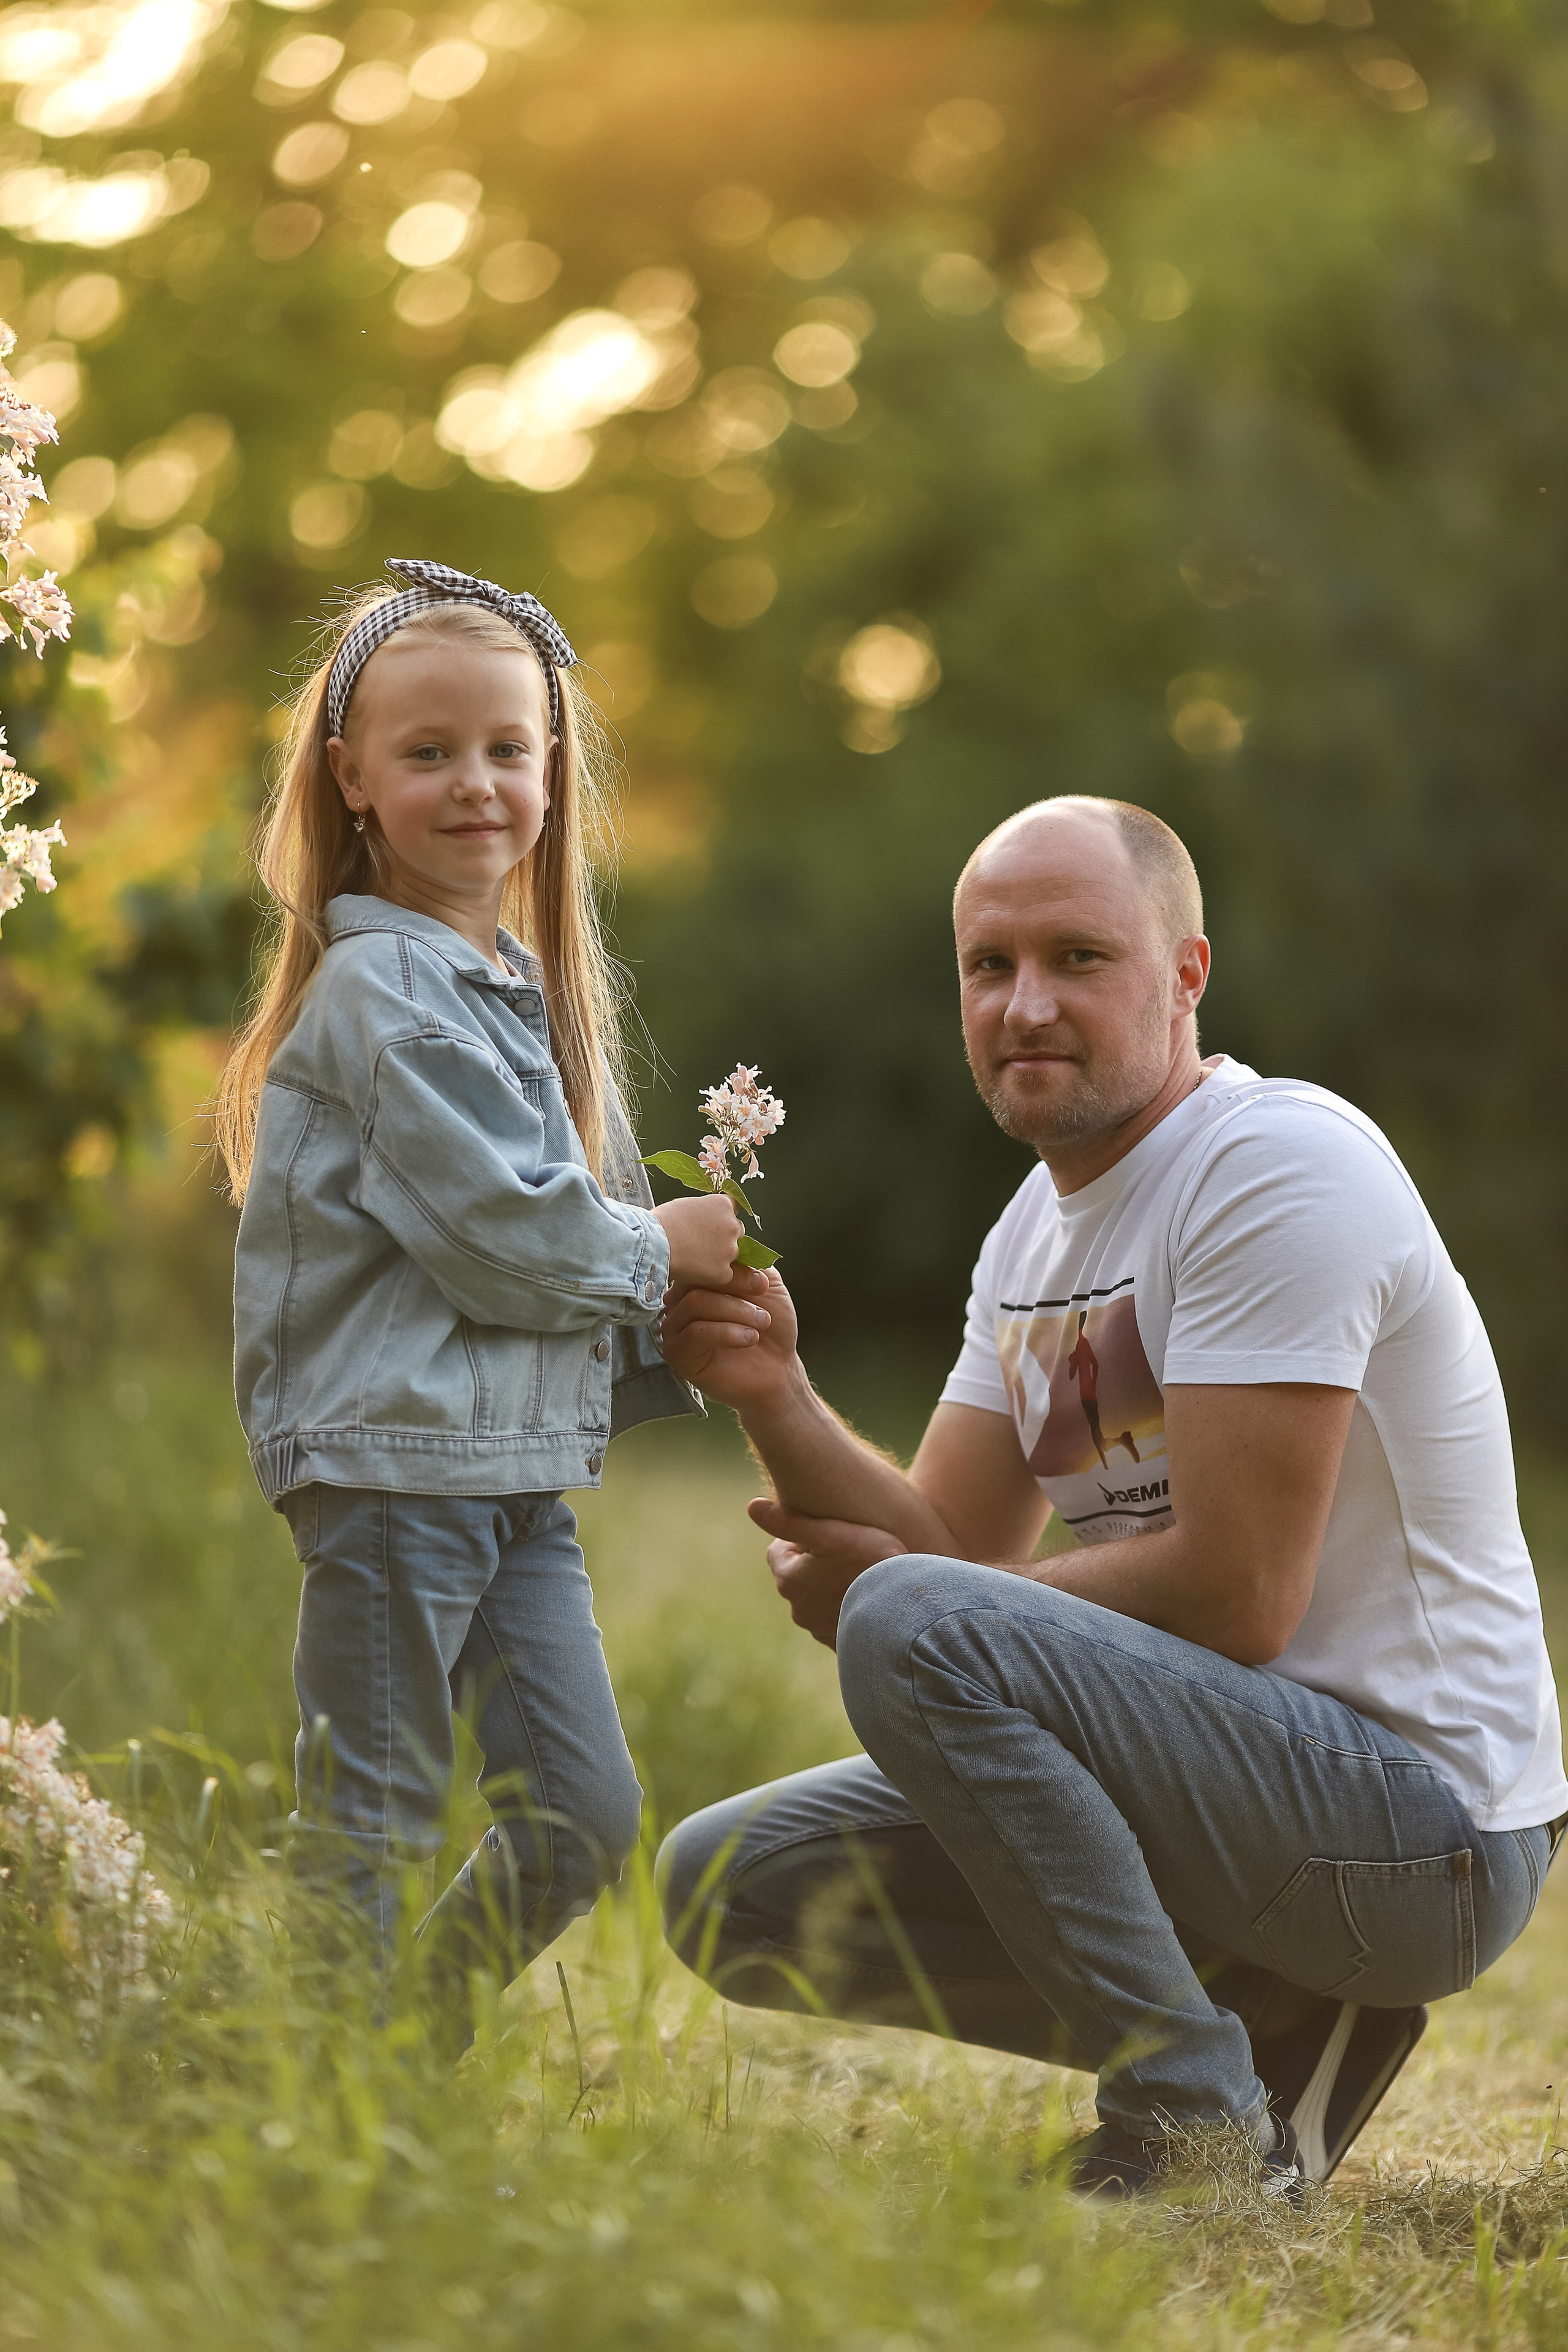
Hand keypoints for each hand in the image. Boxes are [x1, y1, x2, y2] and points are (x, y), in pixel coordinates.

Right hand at [652, 1192, 742, 1285]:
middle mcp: (732, 1225)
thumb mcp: (687, 1204)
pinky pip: (724, 1274)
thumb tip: (706, 1218)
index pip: (732, 1209)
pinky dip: (712, 1274)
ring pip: (731, 1254)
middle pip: (736, 1232)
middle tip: (701, 1243)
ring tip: (694, 1257)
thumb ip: (704, 1210)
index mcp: (723, 1205)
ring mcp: (730, 1250)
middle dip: (723, 1237)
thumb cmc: (662, 1222)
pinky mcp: (724, 1272)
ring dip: (718, 1256)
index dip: (720, 1218)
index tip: (710, 1224)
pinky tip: (695, 1270)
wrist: (654, 1243)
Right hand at [659, 1266, 798, 1408]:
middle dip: (735, 1287)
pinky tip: (749, 1338)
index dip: (734, 1268)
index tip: (762, 1282)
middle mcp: (679, 1302)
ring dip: (736, 1311)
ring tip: (761, 1322)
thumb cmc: (770, 1325)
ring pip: (696, 1304)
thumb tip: (731, 1246)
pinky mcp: (677, 1354)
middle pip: (697, 1280)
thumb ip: (748, 1262)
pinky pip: (695, 1333)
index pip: (703, 1262)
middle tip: (762, 1299)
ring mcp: (674, 1327)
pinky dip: (727, 1332)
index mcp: (696, 1282)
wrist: (778, 1368)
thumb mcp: (765, 1284)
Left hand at [748, 1498, 906, 1648]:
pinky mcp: (840, 1645)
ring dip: (830, 1589)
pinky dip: (845, 1612)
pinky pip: (836, 1622)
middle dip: (815, 1566)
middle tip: (848, 1555)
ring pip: (816, 1600)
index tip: (830, 1538)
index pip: (780, 1551)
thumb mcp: (831, 1534)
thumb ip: (789, 1521)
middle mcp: (798, 1609)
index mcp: (790, 1579)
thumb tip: (752, 1506)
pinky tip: (867, 1602)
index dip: (803, 1540)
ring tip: (860, 1578)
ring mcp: (818, 1630)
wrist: (907, 1610)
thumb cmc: (872, 1564)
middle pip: (798, 1576)